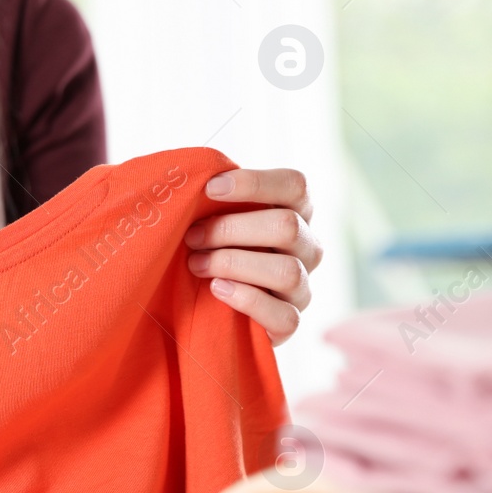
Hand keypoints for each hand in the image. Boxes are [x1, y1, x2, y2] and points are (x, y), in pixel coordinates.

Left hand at [184, 168, 323, 346]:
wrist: (203, 306)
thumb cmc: (205, 247)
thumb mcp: (208, 217)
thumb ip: (207, 196)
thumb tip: (185, 170)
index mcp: (294, 212)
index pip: (295, 185)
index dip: (254, 182)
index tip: (209, 188)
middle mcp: (307, 247)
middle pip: (287, 226)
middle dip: (230, 229)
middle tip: (191, 236)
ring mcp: (303, 287)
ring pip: (287, 271)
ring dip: (233, 264)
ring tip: (196, 265)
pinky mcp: (290, 322)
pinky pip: (284, 316)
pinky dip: (247, 300)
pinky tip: (217, 290)